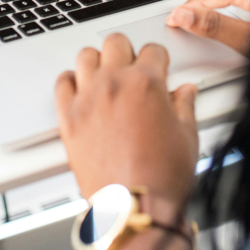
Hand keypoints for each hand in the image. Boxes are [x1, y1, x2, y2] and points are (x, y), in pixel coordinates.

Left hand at [55, 34, 199, 221]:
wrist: (133, 207)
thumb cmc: (161, 178)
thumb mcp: (187, 137)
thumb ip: (185, 106)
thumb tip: (186, 92)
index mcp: (147, 84)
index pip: (152, 50)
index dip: (158, 59)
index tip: (157, 68)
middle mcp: (114, 84)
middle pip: (115, 42)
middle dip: (127, 52)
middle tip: (131, 68)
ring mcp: (88, 99)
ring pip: (86, 55)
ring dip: (98, 62)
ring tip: (106, 76)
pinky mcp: (68, 117)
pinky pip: (62, 83)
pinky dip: (71, 82)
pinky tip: (81, 91)